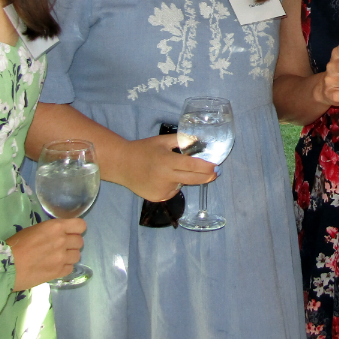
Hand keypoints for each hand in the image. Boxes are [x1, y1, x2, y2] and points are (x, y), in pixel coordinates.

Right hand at [7, 218, 85, 289]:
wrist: (6, 266)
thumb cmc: (15, 245)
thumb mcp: (34, 230)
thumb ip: (51, 231)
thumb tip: (59, 234)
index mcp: (55, 227)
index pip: (81, 225)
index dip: (77, 229)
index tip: (70, 233)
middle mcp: (62, 240)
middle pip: (79, 241)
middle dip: (72, 244)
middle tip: (61, 247)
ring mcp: (62, 257)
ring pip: (77, 255)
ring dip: (69, 256)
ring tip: (57, 258)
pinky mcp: (58, 272)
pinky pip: (70, 268)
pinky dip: (64, 267)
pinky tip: (54, 267)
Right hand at [102, 133, 217, 201]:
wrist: (122, 165)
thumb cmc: (143, 150)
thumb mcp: (162, 141)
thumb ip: (181, 140)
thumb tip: (198, 140)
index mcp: (166, 161)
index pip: (191, 165)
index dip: (206, 167)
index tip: (216, 166)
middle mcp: (165, 177)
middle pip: (193, 179)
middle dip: (206, 177)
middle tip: (214, 173)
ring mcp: (161, 189)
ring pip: (182, 185)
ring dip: (183, 179)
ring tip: (169, 170)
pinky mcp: (158, 197)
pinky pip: (172, 191)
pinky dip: (172, 185)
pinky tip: (161, 179)